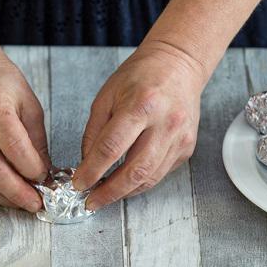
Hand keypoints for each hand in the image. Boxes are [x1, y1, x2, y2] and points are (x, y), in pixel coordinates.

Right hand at [0, 46, 49, 211]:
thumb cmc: (1, 83)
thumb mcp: (29, 103)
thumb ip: (36, 140)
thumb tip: (44, 175)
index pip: (14, 146)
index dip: (32, 168)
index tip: (46, 178)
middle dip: (17, 191)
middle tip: (35, 204)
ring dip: (3, 196)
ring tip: (23, 203)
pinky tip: (5, 194)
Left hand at [73, 41, 205, 209]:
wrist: (179, 65)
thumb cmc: (140, 76)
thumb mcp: (107, 96)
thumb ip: (95, 132)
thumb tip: (87, 165)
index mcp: (141, 105)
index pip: (111, 148)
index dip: (92, 171)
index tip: (78, 184)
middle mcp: (166, 123)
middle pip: (135, 170)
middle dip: (110, 192)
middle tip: (92, 201)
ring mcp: (180, 137)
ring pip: (150, 177)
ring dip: (125, 191)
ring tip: (106, 195)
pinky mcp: (188, 147)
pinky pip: (161, 172)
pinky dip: (141, 181)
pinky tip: (127, 181)